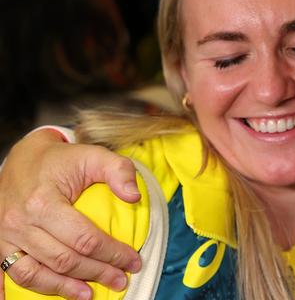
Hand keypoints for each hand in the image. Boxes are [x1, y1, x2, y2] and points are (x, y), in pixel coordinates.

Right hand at [0, 129, 142, 298]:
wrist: (23, 157)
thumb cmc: (62, 160)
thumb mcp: (94, 156)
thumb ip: (119, 171)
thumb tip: (134, 197)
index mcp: (44, 201)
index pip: (84, 238)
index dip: (112, 253)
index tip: (133, 261)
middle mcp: (20, 222)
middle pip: (63, 259)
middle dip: (96, 273)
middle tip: (120, 279)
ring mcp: (6, 236)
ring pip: (36, 273)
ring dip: (65, 289)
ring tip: (90, 294)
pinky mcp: (0, 244)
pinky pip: (12, 274)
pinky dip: (35, 288)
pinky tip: (54, 295)